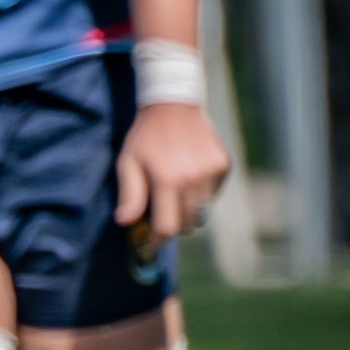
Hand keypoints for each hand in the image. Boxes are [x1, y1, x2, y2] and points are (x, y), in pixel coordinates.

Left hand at [116, 102, 230, 241]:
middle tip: (159, 218)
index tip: (151, 244)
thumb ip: (130, 195)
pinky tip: (187, 177)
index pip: (167, 226)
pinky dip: (200, 194)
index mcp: (168, 180)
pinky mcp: (224, 165)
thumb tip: (125, 222)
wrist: (173, 104)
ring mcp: (213, 172)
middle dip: (172, 226)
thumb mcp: (128, 163)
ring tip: (172, 194)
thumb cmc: (145, 137)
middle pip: (187, 222)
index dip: (158, 240)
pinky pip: (212, 194)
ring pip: (202, 210)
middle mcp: (194, 179)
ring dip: (186, 210)